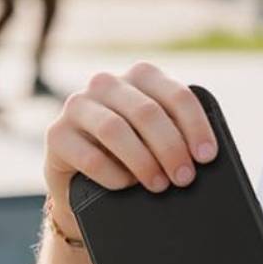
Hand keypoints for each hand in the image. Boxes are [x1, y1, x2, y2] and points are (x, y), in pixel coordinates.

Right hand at [42, 62, 217, 236]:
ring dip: (144, 162)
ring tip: (160, 185)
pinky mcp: (56, 134)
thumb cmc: (138, 157)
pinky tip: (127, 185)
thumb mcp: (162, 141)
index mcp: (142, 78)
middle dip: (171, 148)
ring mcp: (78, 106)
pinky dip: (114, 176)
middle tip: (184, 178)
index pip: (177, 95)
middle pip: (147, 112)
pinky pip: (89, 155)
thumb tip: (205, 158)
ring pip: (115, 130)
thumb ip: (181, 136)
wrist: (88, 183)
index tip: (206, 157)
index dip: (196, 127)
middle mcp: (107, 84)